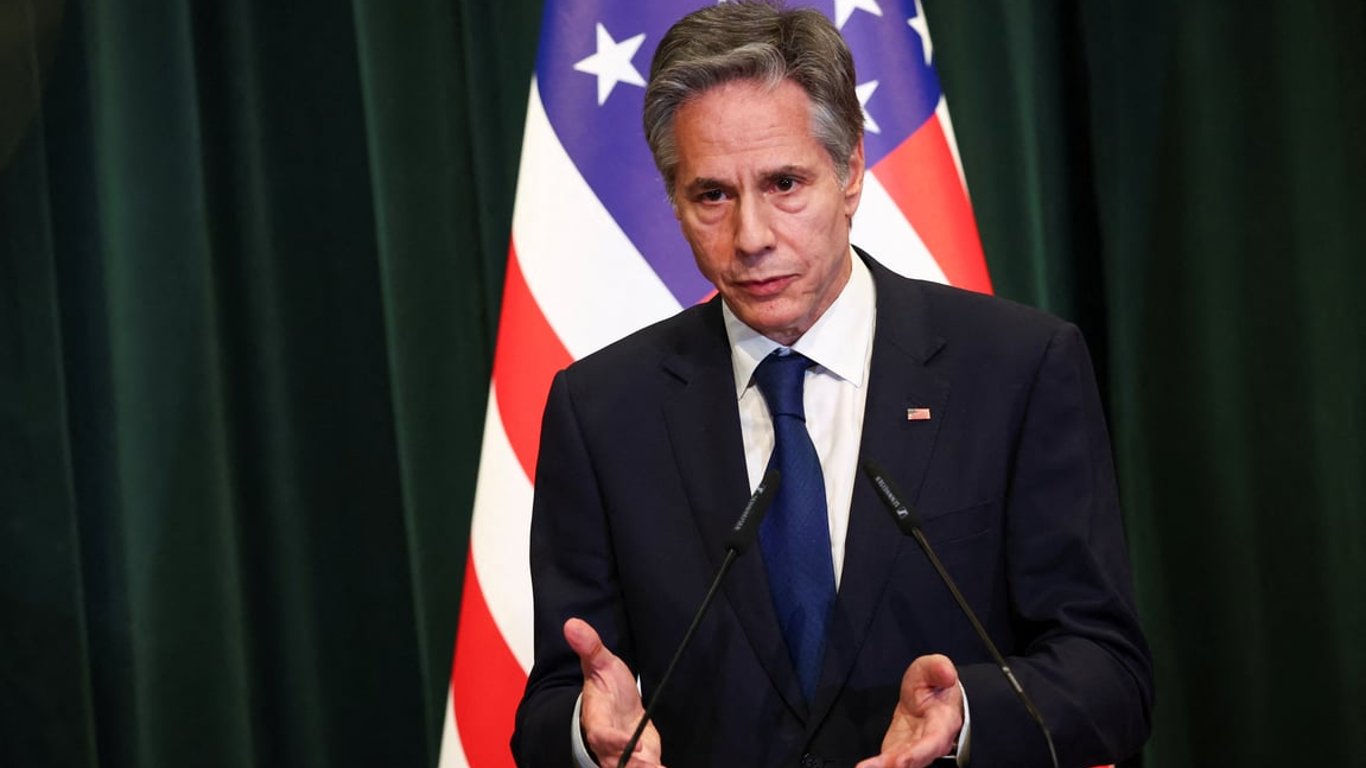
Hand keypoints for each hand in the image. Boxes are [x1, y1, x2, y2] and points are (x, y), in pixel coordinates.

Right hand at [565, 617, 664, 767]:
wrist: (618, 706)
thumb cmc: (607, 688)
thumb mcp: (601, 664)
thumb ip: (590, 647)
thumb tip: (572, 624)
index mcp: (597, 721)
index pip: (601, 735)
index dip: (614, 740)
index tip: (632, 742)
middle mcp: (608, 746)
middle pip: (616, 762)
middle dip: (632, 765)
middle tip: (651, 766)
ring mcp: (624, 757)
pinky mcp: (641, 762)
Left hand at [855, 654, 963, 767]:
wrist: (929, 696)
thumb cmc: (934, 685)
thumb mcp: (934, 667)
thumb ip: (939, 668)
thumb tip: (948, 674)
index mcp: (943, 721)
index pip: (934, 740)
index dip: (919, 752)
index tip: (902, 760)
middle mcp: (931, 742)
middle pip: (917, 759)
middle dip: (901, 765)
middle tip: (883, 767)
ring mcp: (914, 749)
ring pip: (902, 763)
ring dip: (885, 767)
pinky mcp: (898, 751)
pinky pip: (888, 761)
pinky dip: (877, 766)